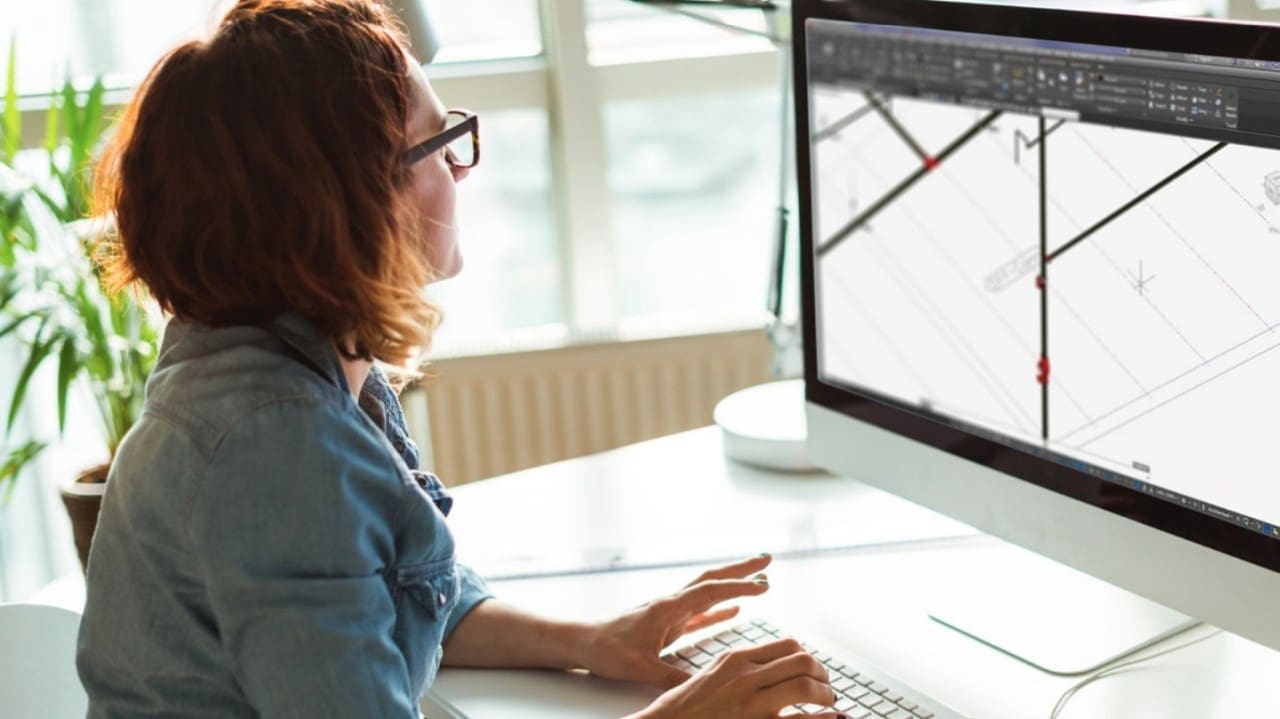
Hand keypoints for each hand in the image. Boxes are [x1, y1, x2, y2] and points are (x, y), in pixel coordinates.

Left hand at [580, 554, 774, 689]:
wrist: (582, 643)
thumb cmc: (606, 649)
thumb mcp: (639, 667)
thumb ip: (671, 677)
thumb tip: (702, 685)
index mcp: (667, 607)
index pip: (709, 591)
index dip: (738, 586)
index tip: (764, 584)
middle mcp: (671, 604)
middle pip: (712, 580)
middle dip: (741, 569)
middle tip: (767, 559)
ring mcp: (669, 612)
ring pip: (708, 593)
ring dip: (733, 585)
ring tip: (760, 580)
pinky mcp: (666, 624)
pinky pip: (700, 613)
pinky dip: (719, 609)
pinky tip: (735, 612)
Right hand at [637, 638, 842, 718]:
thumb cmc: (686, 706)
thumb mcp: (713, 675)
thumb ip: (741, 668)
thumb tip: (769, 669)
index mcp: (736, 659)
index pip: (787, 646)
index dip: (808, 657)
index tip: (812, 669)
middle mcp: (746, 676)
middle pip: (802, 661)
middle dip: (822, 673)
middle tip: (826, 686)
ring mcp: (751, 703)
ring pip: (805, 685)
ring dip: (825, 694)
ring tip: (828, 702)